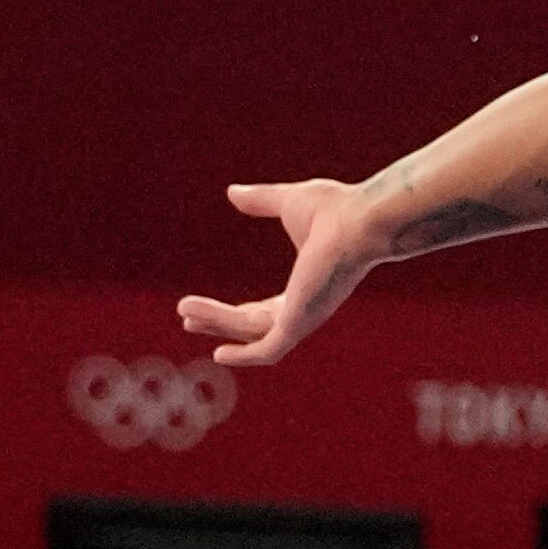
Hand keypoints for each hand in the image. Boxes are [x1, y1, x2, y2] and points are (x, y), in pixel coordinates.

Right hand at [176, 179, 386, 367]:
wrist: (361, 218)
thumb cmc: (337, 209)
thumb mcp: (288, 203)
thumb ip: (261, 201)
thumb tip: (233, 192)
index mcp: (306, 286)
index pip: (265, 311)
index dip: (232, 314)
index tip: (199, 309)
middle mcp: (307, 306)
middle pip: (253, 326)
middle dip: (219, 323)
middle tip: (187, 319)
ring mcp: (305, 316)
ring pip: (252, 333)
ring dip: (218, 324)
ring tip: (185, 310)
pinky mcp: (302, 320)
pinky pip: (268, 349)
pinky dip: (245, 356)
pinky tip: (220, 354)